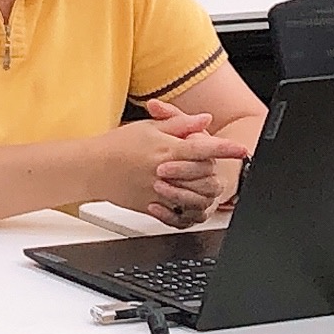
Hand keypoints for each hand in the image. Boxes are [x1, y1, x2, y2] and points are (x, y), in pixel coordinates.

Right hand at [99, 107, 253, 224]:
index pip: (204, 147)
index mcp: (166, 149)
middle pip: (204, 175)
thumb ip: (180, 124)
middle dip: (215, 170)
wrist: (92, 167)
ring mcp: (158, 191)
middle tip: (216, 166)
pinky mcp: (151, 206)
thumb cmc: (118, 145)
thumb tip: (205, 119)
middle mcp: (165, 171)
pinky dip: (186, 209)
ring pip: (194, 197)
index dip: (226, 148)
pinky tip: (187, 201)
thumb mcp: (149, 128)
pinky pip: (176, 214)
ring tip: (204, 185)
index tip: (241, 149)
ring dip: (204, 192)